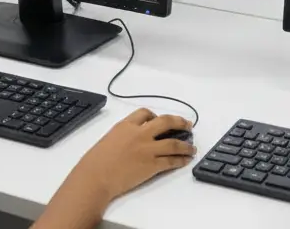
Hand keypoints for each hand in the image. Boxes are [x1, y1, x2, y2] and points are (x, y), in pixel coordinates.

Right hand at [35, 110, 194, 228]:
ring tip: (192, 147)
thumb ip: (122, 136)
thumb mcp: (109, 139)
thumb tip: (131, 140)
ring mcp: (147, 149)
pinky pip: (170, 161)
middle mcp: (140, 133)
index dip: (155, 116)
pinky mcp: (151, 165)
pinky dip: (180, 160)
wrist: (96, 176)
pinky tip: (186, 160)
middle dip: (179, 122)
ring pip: (173, 142)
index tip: (161, 120)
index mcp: (126, 125)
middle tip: (188, 125)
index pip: (145, 113)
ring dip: (186, 145)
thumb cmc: (96, 161)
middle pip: (165, 122)